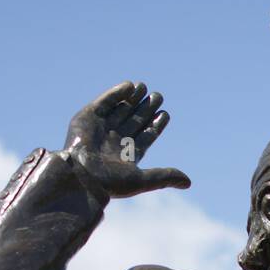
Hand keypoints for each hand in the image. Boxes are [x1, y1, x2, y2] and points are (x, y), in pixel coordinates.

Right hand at [62, 81, 190, 197]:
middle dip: (146, 109)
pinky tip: (130, 87)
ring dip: (133, 99)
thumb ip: (164, 176)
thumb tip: (188, 183)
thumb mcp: (142, 179)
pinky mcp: (87, 117)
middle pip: (134, 120)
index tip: (165, 114)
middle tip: (158, 96)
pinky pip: (104, 102)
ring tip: (145, 88)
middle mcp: (114, 141)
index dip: (155, 125)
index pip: (145, 136)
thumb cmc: (110, 182)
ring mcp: (101, 128)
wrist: (81, 175)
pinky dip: (116, 93)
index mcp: (127, 155)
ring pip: (120, 110)